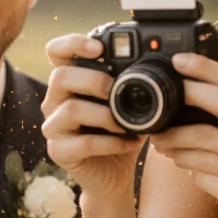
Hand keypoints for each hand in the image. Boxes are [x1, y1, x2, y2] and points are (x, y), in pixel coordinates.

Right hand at [41, 34, 144, 198]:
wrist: (115, 174)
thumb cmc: (121, 133)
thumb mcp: (130, 103)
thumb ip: (135, 82)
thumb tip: (163, 61)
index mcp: (70, 83)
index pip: (56, 52)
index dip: (72, 43)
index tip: (98, 48)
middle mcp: (55, 101)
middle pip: (60, 76)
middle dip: (93, 80)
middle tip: (115, 89)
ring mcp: (53, 127)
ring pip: (70, 110)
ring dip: (104, 115)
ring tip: (124, 123)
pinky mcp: (59, 152)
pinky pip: (83, 143)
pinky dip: (111, 143)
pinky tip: (129, 143)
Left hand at [148, 53, 217, 217]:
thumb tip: (203, 93)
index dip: (205, 68)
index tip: (179, 61)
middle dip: (186, 96)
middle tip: (162, 103)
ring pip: (201, 143)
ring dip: (174, 141)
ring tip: (162, 142)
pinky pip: (202, 176)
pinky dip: (189, 169)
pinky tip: (185, 167)